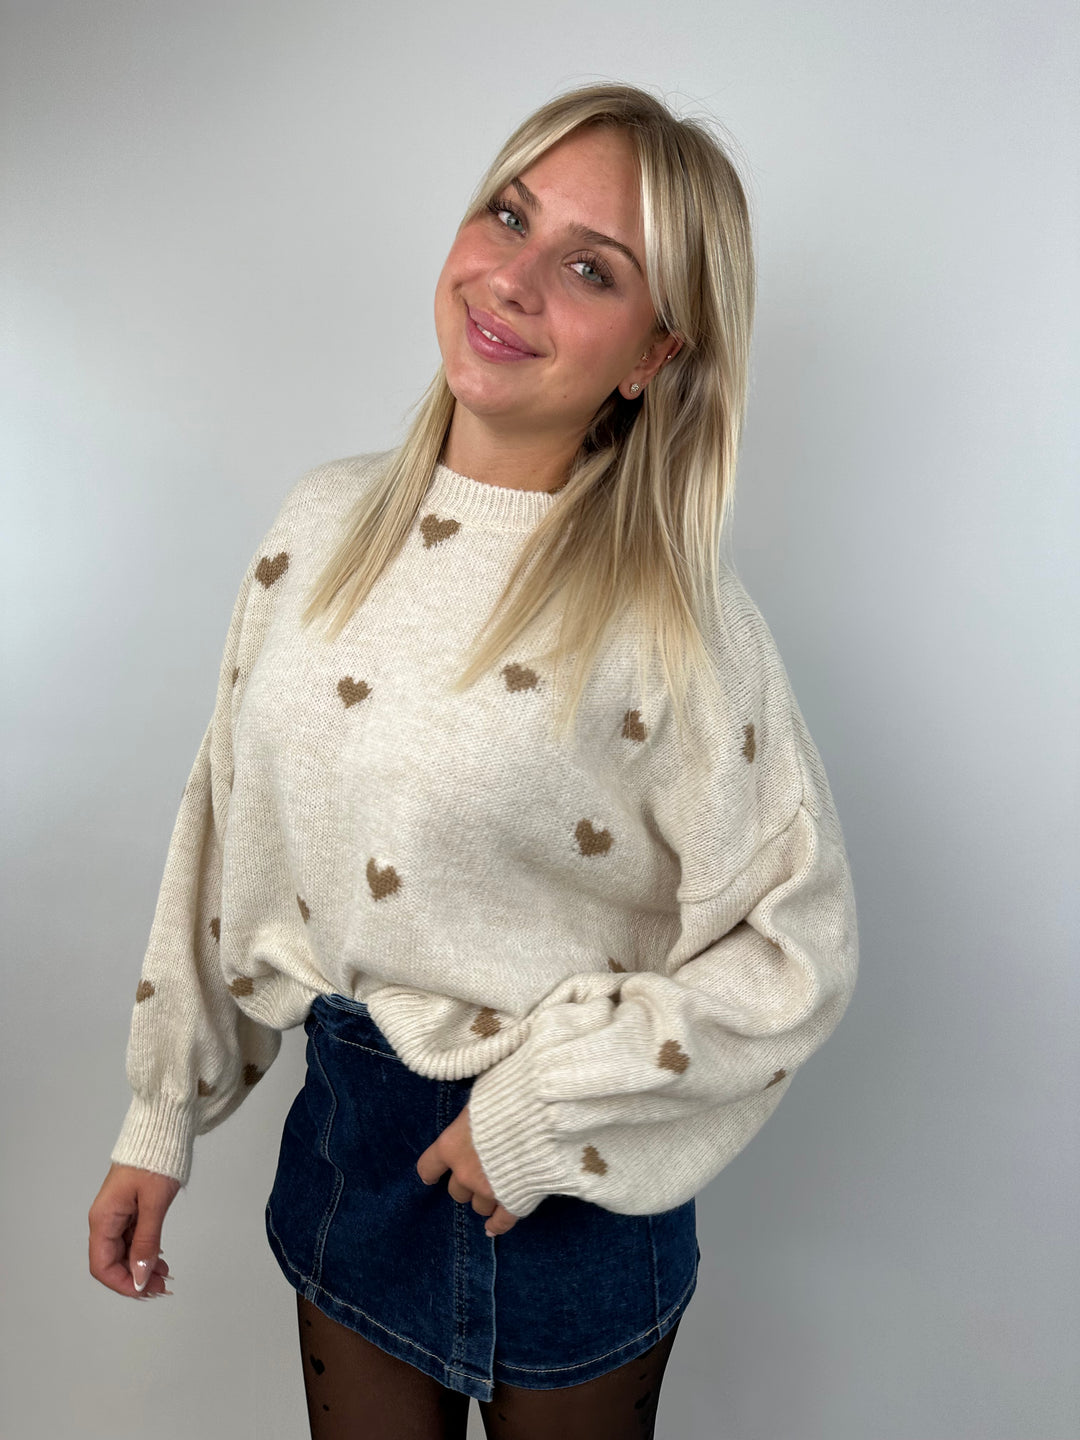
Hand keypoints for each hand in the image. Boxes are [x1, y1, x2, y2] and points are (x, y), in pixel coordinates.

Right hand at [88, 1162, 178, 1298]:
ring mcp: (118, 1213)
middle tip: (162, 1285)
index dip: (122, 1283)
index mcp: (104, 1218)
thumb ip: (146, 1242)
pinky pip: (132, 1238)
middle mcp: (106, 1219)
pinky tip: (160, 1258)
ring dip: (142, 1266)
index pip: (101, 1265)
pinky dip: (145, 1251)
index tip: (145, 1290)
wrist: (162, 1129)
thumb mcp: (153, 1204)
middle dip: (134, 1278)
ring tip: (164, 1274)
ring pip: (124, 1251)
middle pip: (112, 1261)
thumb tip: (139, 1278)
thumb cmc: (155, 1161)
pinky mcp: (130, 1208)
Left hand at [415, 1102, 519, 1236]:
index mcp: (452, 1146)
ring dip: (483, 1199)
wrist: (540, 1116)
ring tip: (493, 1190)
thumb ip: (472, 1117)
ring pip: (478, 1206)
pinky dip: (497, 1225)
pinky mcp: (513, 1201)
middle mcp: (465, 1172)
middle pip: (456, 1191)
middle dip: (466, 1183)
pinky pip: (502, 1221)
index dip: (431, 1171)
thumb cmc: (507, 1097)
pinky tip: (492, 1227)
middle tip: (478, 1172)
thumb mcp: (479, 1099)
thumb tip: (475, 1114)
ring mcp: (488, 1190)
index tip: (432, 1175)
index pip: (428, 1166)